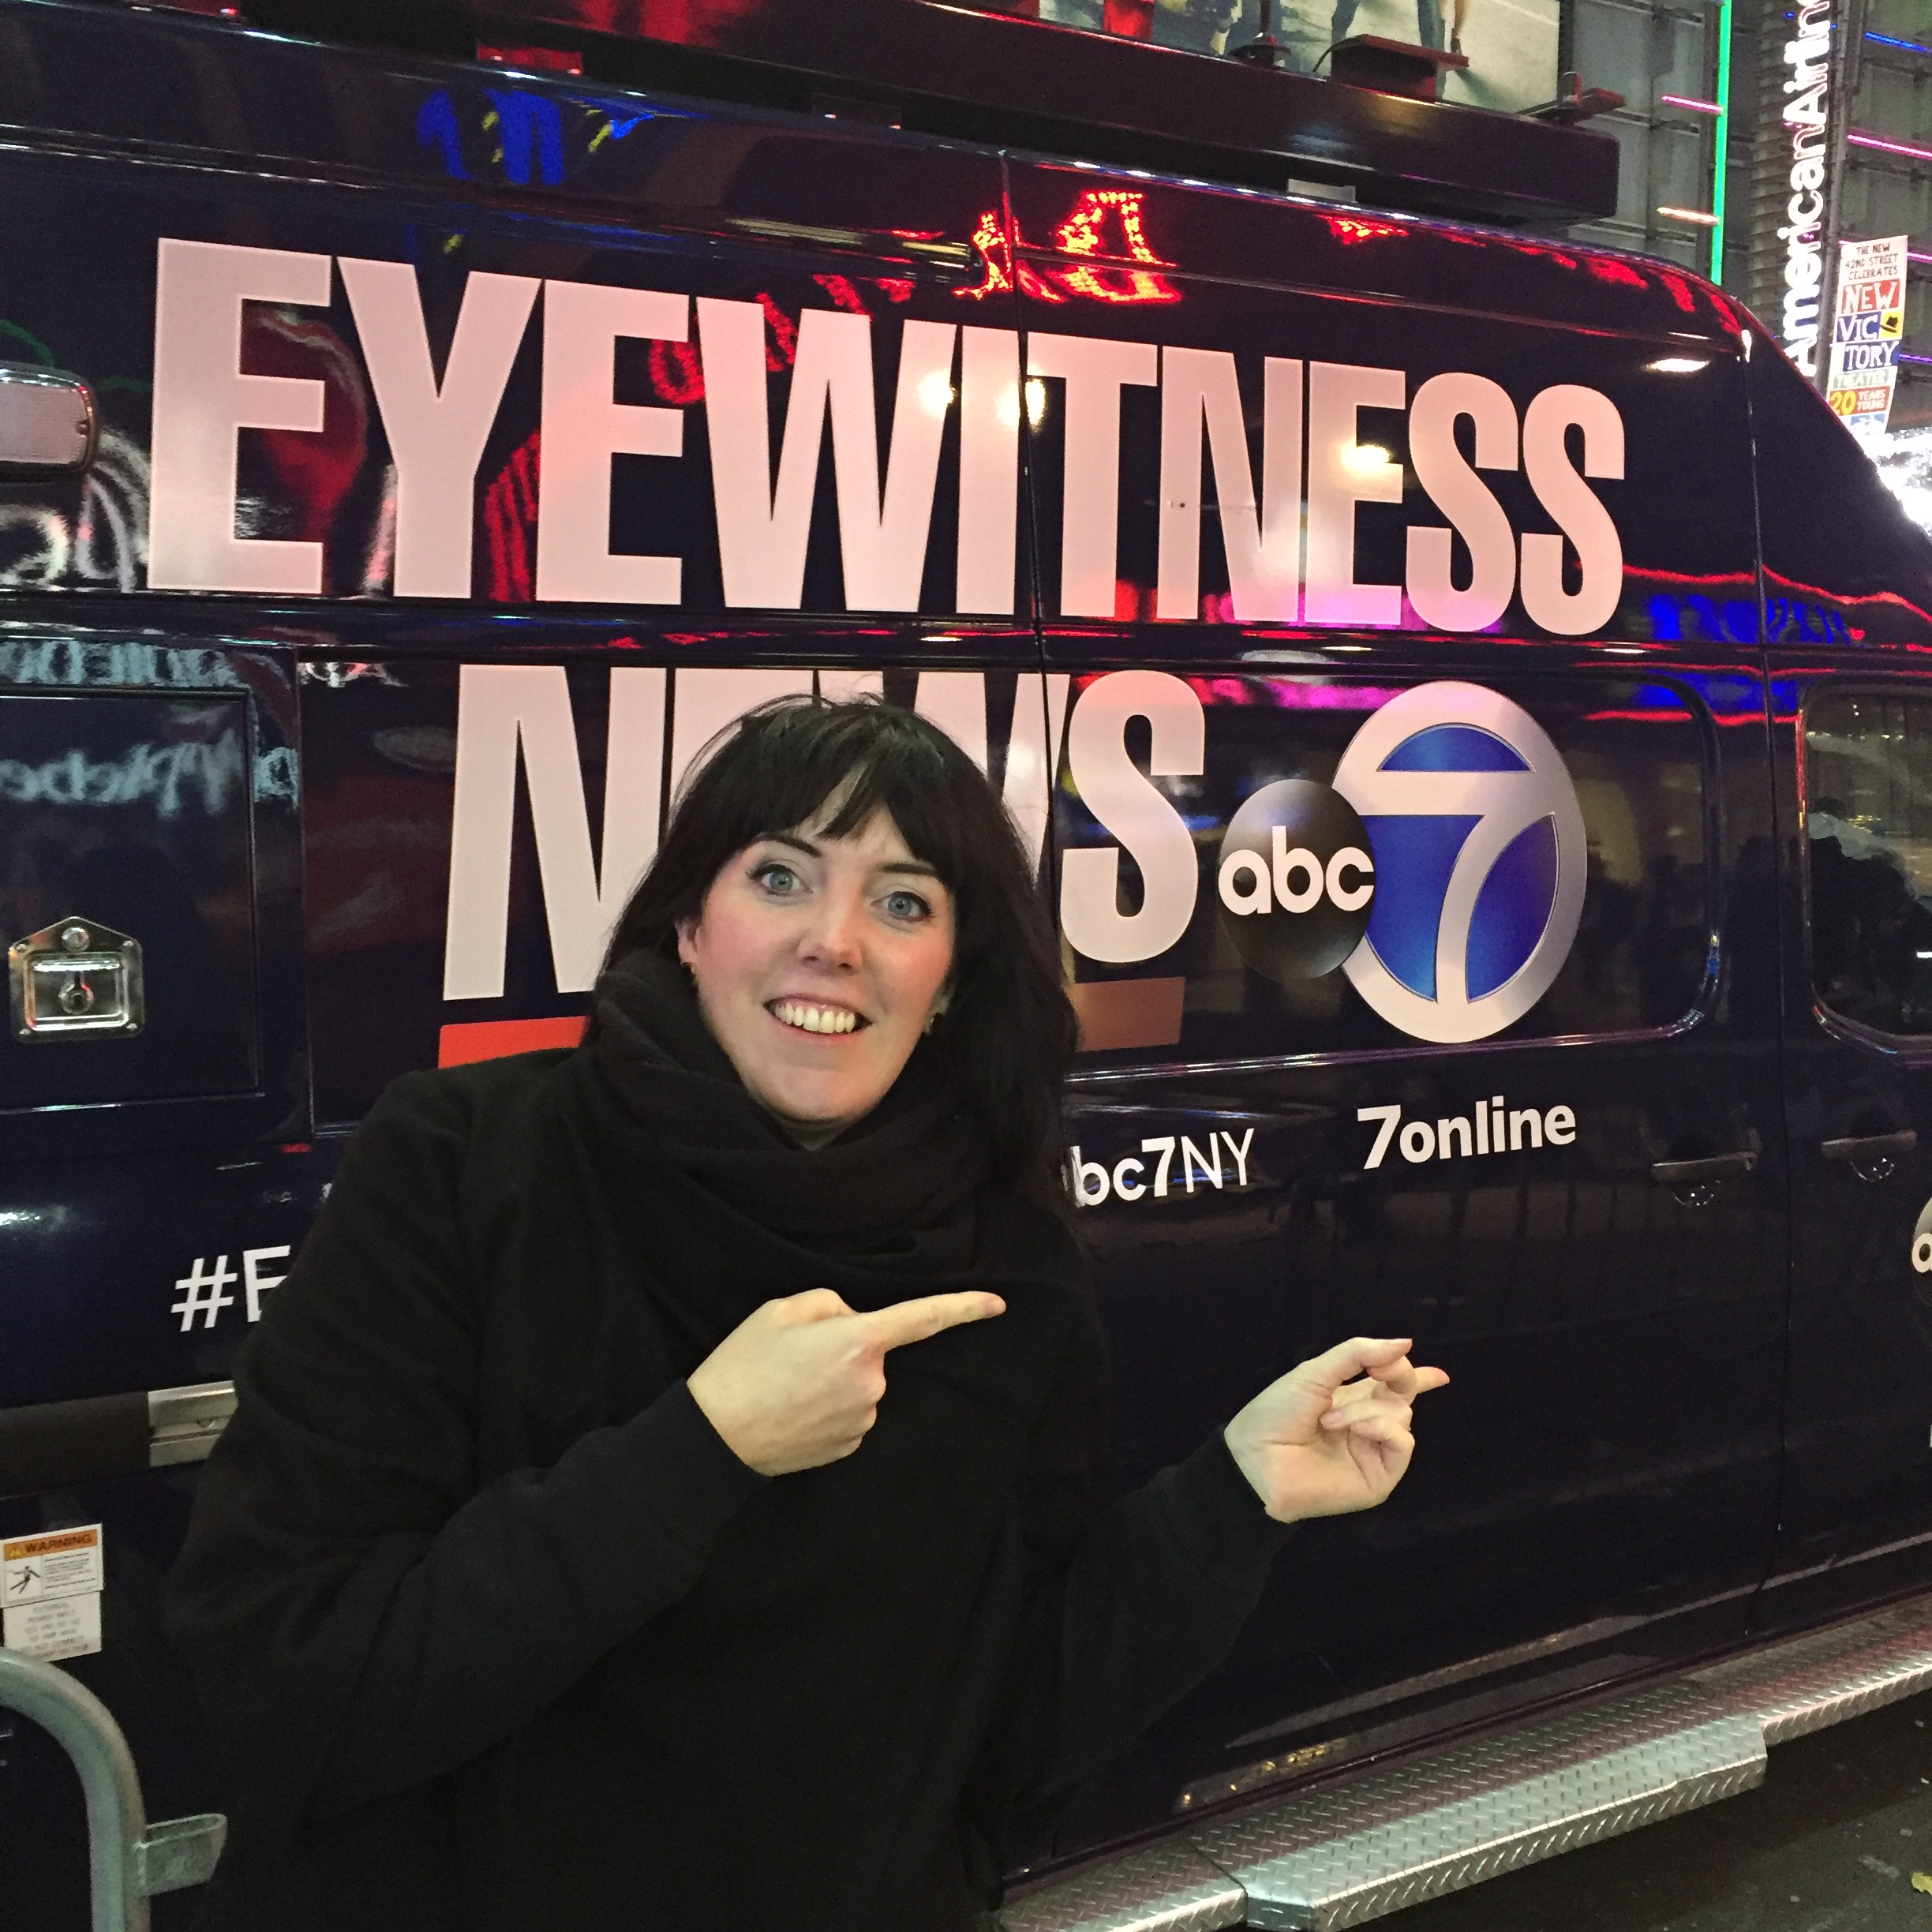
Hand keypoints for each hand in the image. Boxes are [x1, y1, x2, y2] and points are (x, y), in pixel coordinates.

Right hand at [687, 1288, 1005, 1476]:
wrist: (716, 1437)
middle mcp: (872, 1383)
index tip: (999, 1304)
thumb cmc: (744, 1366)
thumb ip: (828, 1304)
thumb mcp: (779, 1310)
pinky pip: (849, 1413)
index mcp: (858, 1341)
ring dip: (834, 1379)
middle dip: (845, 1346)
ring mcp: (863, 1419)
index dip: (964, 1308)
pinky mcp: (849, 1445)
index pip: (924, 1319)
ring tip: (785, 1386)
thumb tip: (850, 1322)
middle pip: (872, 1351)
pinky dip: (827, 1407)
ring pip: (860, 1384)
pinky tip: (793, 1410)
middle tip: (793, 1354)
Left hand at [1223, 1336, 1449, 1524]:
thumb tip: (1405, 1343)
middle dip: (1400, 1378)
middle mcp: (1365, 1426)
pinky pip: (1402, 1444)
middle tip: (1383, 1372)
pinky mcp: (1378, 1478)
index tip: (1438, 1375)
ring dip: (1368, 1410)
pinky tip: (1356, 1430)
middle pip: (1404, 1397)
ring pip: (1402, 1416)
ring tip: (1330, 1419)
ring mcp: (1373, 1453)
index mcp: (1349, 1400)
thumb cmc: (1277, 1412)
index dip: (1417, 1378)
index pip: (1393, 1387)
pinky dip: (1381, 1428)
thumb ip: (1359, 1354)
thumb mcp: (1316, 1372)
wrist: (1256, 1457)